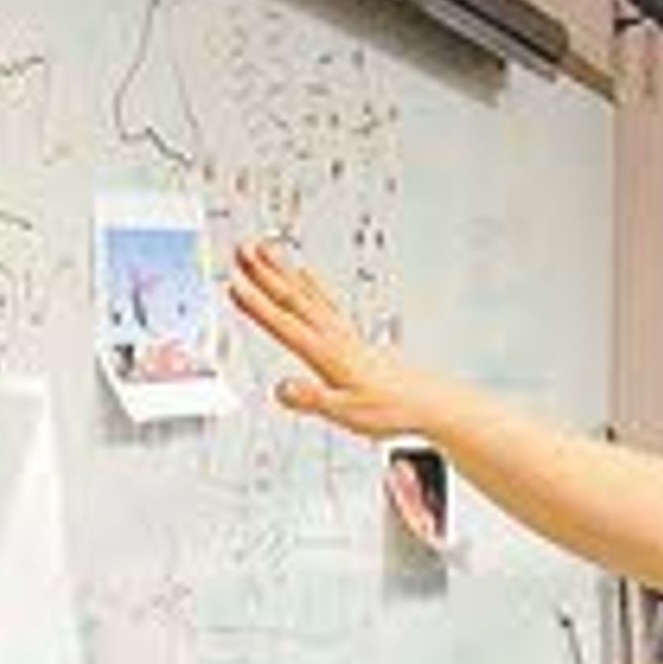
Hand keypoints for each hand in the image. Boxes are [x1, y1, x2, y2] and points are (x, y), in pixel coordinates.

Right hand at [225, 241, 448, 442]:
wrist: (427, 401)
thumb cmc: (391, 408)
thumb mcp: (347, 413)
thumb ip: (312, 399)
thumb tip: (282, 389)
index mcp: (328, 354)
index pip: (285, 325)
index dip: (257, 306)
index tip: (235, 285)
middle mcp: (335, 336)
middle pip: (293, 298)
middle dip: (265, 273)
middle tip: (242, 250)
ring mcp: (344, 332)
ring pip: (307, 293)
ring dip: (283, 271)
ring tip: (264, 250)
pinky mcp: (352, 334)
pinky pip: (326, 300)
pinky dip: (311, 283)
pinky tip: (303, 274)